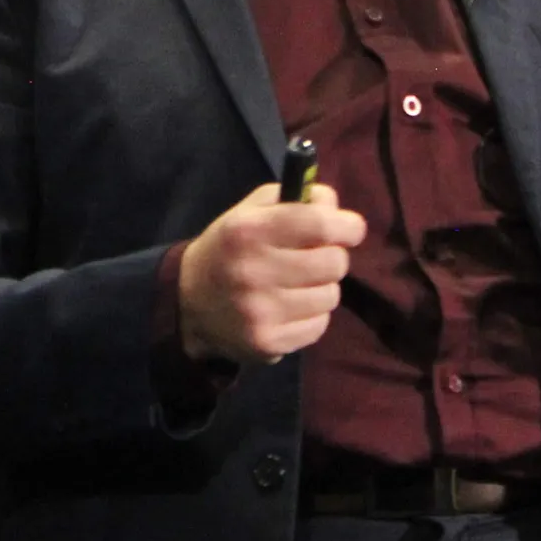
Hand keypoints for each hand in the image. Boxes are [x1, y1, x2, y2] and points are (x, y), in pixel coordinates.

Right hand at [178, 182, 366, 363]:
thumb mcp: (251, 211)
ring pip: (330, 296)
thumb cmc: (230, 249)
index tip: (351, 229)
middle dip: (333, 257)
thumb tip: (335, 207)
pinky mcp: (267, 342)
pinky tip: (289, 309)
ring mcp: (260, 311)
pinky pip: (319, 326)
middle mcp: (253, 271)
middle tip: (316, 257)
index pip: (319, 224)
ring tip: (297, 285)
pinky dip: (312, 316)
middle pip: (333, 262)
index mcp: (249, 230)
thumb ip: (296, 198)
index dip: (347, 225)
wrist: (189, 304)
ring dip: (322, 288)